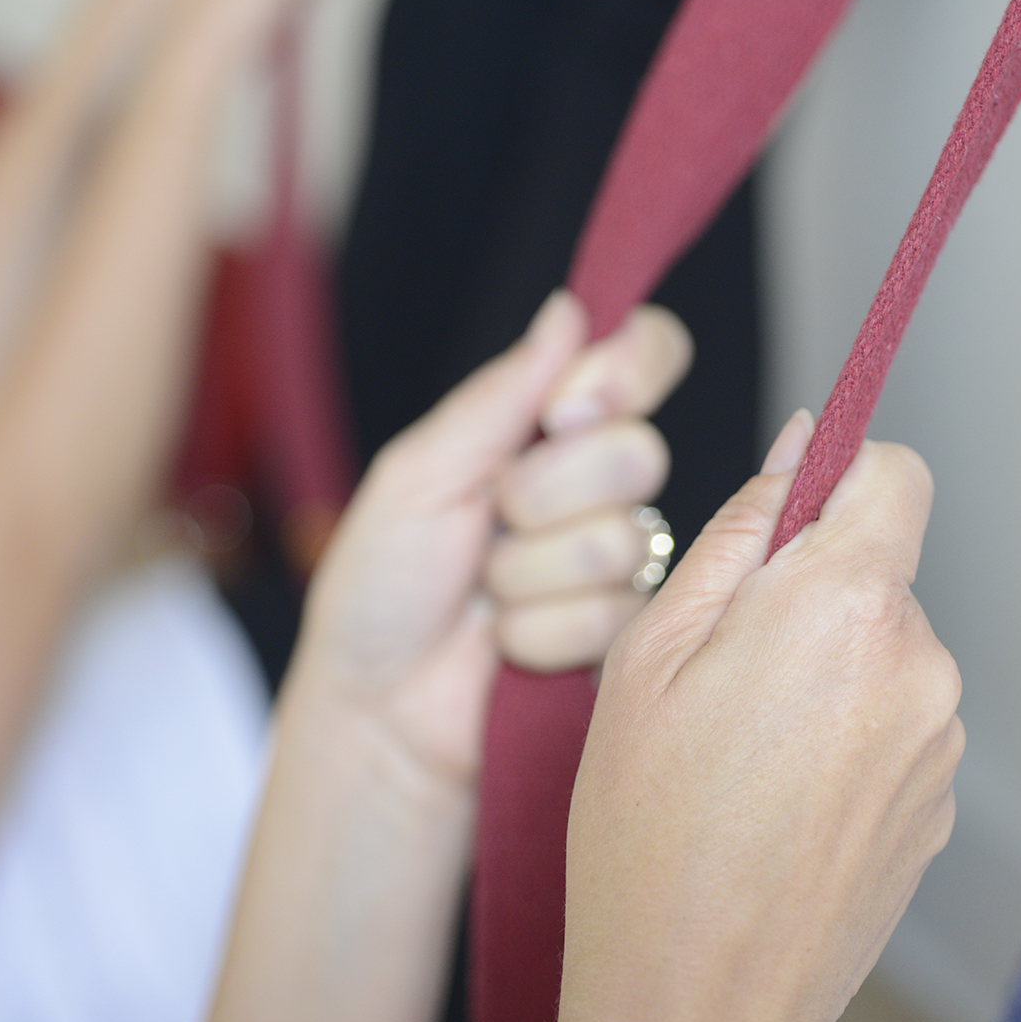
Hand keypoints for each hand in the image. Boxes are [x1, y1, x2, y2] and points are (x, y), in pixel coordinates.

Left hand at [300, 291, 691, 788]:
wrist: (375, 709)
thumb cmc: (380, 587)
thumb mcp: (420, 473)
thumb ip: (501, 396)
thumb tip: (566, 312)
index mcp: (546, 428)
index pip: (645, 358)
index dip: (629, 371)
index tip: (569, 408)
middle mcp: (593, 485)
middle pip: (639, 450)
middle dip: (544, 492)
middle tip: (489, 522)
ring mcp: (614, 561)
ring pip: (621, 539)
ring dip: (528, 572)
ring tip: (485, 595)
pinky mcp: (623, 635)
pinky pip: (612, 613)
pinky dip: (540, 631)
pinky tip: (507, 644)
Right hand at [554, 413, 963, 1021]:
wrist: (698, 1002)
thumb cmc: (649, 831)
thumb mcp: (650, 651)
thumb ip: (739, 533)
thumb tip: (801, 452)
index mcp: (842, 607)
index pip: (894, 474)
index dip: (839, 476)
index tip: (789, 515)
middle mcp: (918, 666)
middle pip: (878, 569)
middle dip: (808, 591)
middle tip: (719, 671)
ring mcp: (939, 744)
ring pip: (882, 650)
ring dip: (824, 668)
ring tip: (741, 750)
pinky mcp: (939, 804)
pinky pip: (893, 724)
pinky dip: (844, 735)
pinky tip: (776, 798)